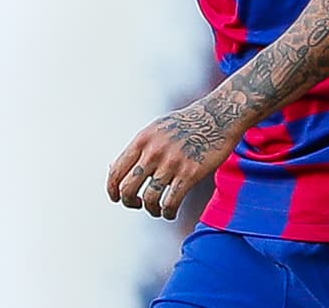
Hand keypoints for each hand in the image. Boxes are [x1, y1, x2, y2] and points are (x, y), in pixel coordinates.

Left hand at [106, 93, 244, 220]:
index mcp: (142, 140)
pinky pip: (171, 201)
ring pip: (149, 199)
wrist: (216, 117)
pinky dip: (167, 212)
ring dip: (151, 210)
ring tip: (157, 210)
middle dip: (129, 202)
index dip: (111, 190)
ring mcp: (171, 163)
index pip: (116, 171)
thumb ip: (138, 149)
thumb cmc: (184, 124)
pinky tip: (170, 212)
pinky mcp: (190, 173)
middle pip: (128, 188)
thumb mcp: (155, 129)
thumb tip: (115, 169)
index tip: (116, 198)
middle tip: (137, 204)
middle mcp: (153, 151)